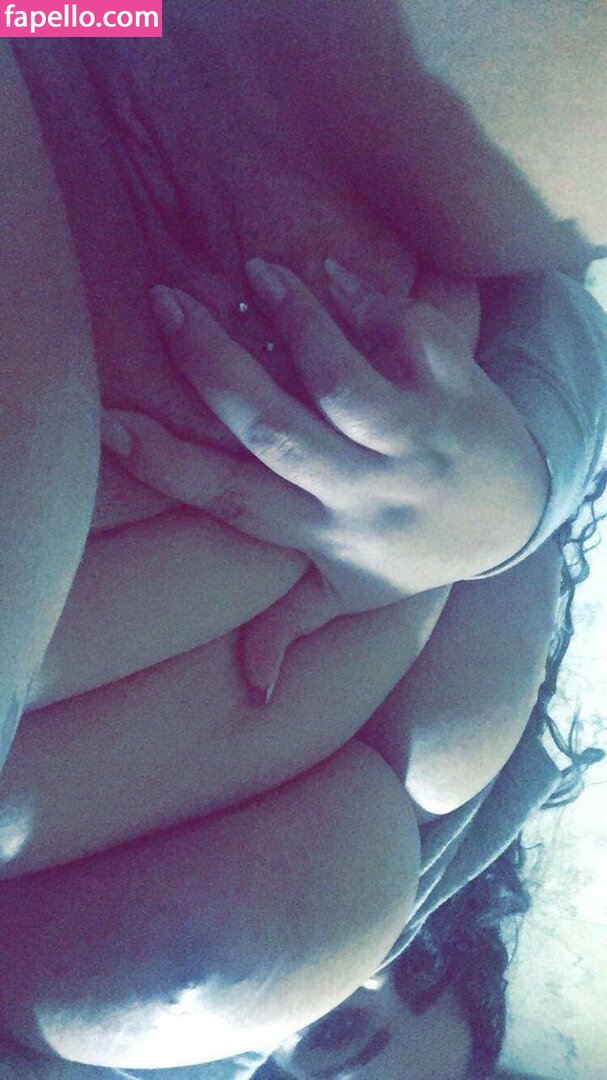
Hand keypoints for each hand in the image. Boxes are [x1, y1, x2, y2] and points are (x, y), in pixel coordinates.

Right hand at [101, 258, 548, 700]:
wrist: (515, 517)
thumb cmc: (416, 550)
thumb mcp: (355, 595)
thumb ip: (294, 624)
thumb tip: (252, 686)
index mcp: (326, 532)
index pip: (233, 501)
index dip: (168, 466)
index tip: (110, 426)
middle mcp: (365, 489)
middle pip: (275, 430)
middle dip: (213, 366)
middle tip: (167, 304)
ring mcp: (415, 442)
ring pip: (343, 381)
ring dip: (295, 321)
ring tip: (255, 275)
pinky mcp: (456, 394)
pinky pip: (408, 339)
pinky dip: (370, 303)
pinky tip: (331, 278)